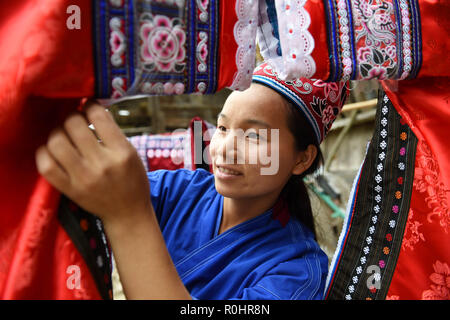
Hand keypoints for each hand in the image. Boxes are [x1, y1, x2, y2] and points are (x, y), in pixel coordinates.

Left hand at [35, 100, 150, 225]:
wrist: (128, 214)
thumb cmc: (132, 181)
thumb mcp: (131, 153)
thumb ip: (113, 133)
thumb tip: (90, 109)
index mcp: (121, 152)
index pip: (98, 116)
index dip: (90, 105)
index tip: (89, 106)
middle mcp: (102, 164)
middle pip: (73, 124)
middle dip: (73, 116)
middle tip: (76, 120)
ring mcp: (83, 178)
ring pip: (56, 141)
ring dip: (58, 132)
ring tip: (64, 135)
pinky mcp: (70, 189)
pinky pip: (46, 165)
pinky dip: (45, 152)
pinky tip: (53, 150)